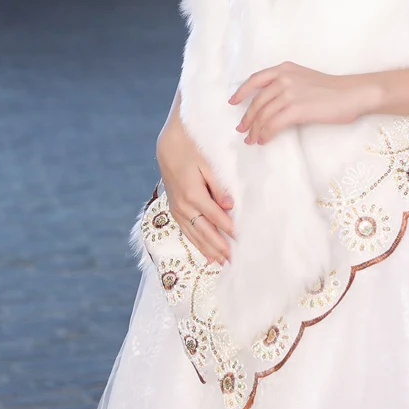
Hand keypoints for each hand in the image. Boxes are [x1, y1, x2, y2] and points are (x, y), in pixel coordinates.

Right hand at [156, 94, 235, 264]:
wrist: (168, 145)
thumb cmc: (192, 150)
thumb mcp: (207, 164)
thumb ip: (218, 186)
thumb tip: (230, 205)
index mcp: (193, 194)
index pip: (215, 217)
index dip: (228, 229)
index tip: (240, 240)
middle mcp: (183, 206)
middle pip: (204, 231)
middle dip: (219, 247)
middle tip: (232, 260)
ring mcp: (177, 209)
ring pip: (194, 235)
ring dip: (208, 249)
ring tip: (221, 263)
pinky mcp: (174, 209)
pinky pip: (186, 231)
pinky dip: (196, 243)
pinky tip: (205, 253)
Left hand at [229, 61, 374, 144]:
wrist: (352, 93)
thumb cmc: (333, 89)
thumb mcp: (305, 78)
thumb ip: (287, 84)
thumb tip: (271, 103)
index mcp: (285, 68)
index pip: (256, 79)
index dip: (242, 91)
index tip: (233, 102)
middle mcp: (284, 78)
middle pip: (257, 101)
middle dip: (247, 117)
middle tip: (242, 130)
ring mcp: (289, 93)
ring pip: (263, 114)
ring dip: (255, 129)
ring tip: (252, 139)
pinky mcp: (296, 109)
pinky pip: (273, 124)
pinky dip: (265, 134)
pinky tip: (264, 140)